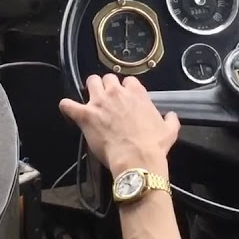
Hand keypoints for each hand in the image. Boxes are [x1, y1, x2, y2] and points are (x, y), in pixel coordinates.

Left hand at [60, 74, 179, 173]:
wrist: (137, 159)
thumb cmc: (153, 146)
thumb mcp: (169, 130)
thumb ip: (170, 120)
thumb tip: (172, 116)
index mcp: (136, 93)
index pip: (128, 81)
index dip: (125, 89)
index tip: (124, 98)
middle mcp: (117, 93)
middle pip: (107, 78)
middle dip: (106, 87)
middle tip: (107, 99)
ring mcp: (99, 102)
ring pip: (90, 82)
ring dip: (90, 90)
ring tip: (90, 101)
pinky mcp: (86, 115)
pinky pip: (68, 104)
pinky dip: (67, 106)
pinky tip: (68, 109)